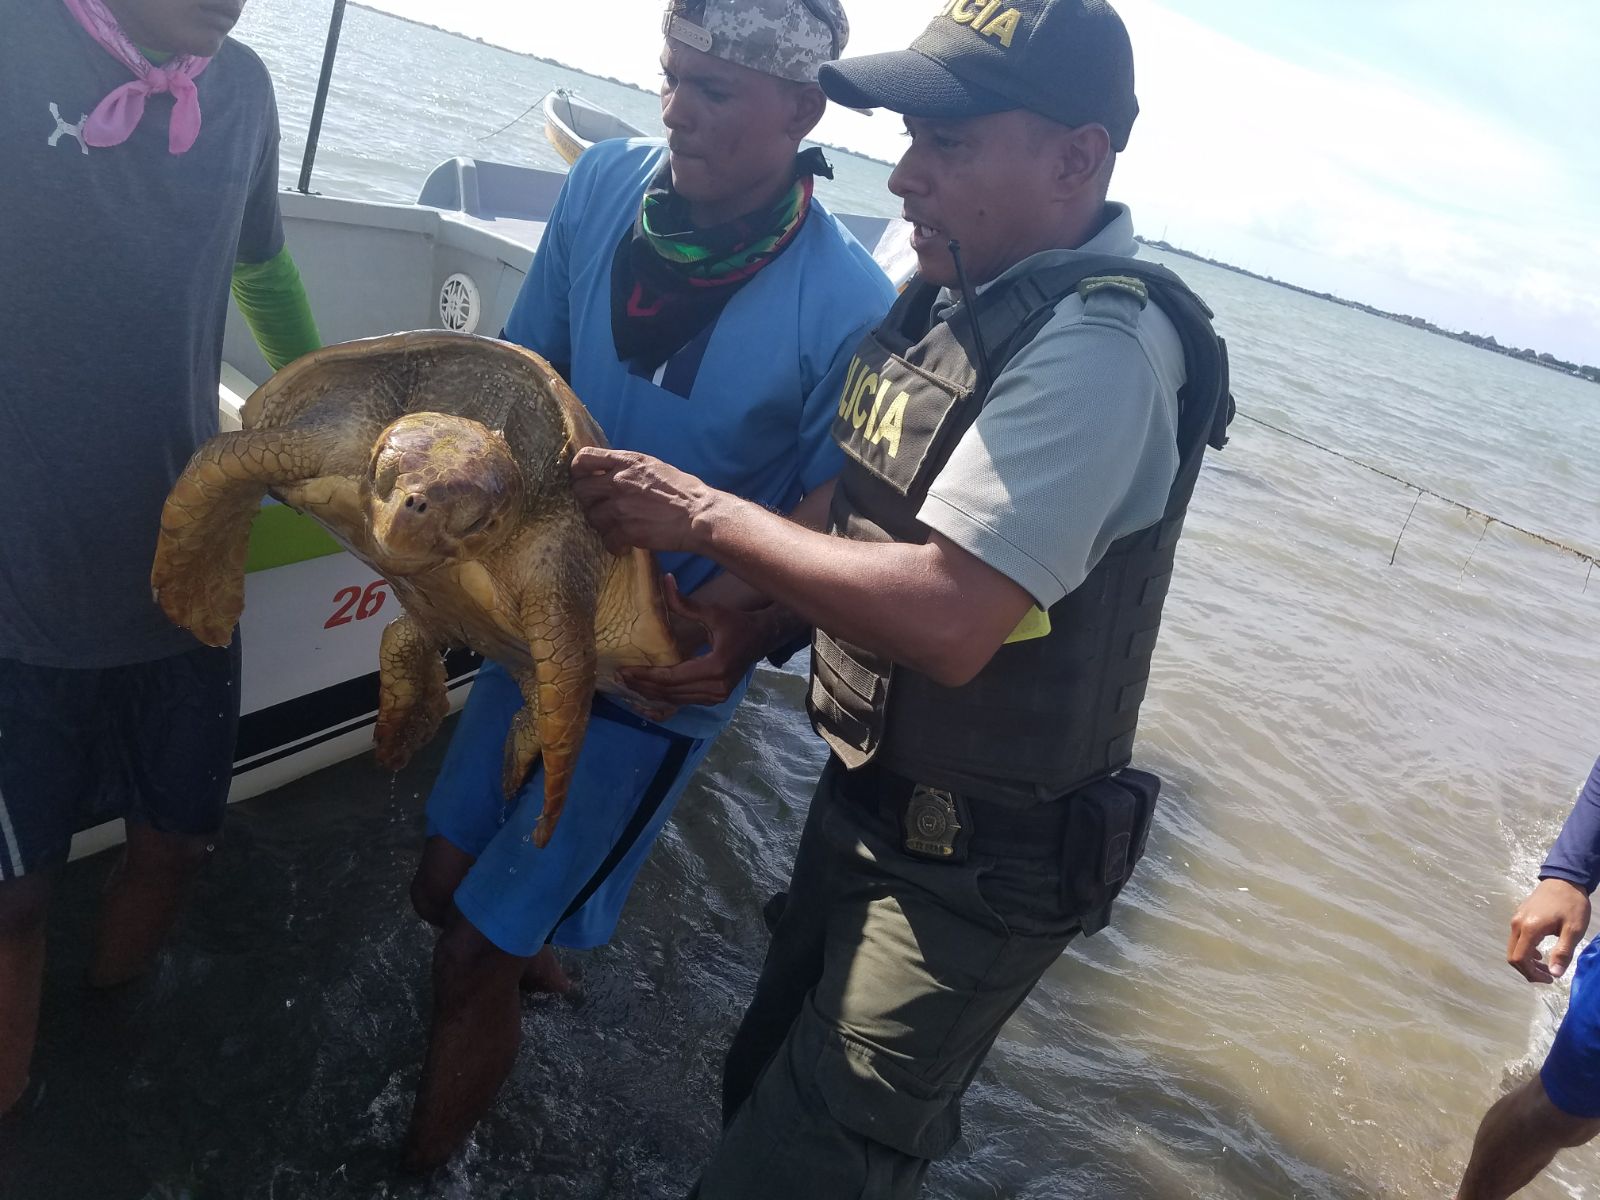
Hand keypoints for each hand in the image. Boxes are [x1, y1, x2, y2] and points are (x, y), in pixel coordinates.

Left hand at [570, 447, 714, 555]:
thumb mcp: (654, 467)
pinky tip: (624, 545)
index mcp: (626, 461)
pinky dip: (614, 545)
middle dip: (587, 501)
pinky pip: (606, 540)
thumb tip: (610, 473)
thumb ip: (628, 468)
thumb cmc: (683, 491)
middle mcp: (619, 481)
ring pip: (591, 517)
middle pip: (580, 490)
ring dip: (601, 524)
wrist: (699, 515)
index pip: (583, 458)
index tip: (584, 480)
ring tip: (615, 528)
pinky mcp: (626, 531)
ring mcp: (620, 507)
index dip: (578, 471)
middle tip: (600, 508)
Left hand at [619, 577, 774, 710]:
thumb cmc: (738, 623)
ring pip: (676, 700)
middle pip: (671, 692)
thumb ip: (685, 603)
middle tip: (620, 676)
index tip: (625, 669)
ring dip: (651, 693)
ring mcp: (716, 696)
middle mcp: (715, 688)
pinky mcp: (715, 698)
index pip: (672, 677)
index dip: (646, 675)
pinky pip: (684, 700)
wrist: (763, 638)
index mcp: (715, 668)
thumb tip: (664, 580)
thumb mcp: (712, 612)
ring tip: (629, 682)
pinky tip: (648, 690)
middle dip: (643, 685)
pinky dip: (664, 696)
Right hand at [1507, 878, 1591, 982]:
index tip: (1550, 979)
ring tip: (1546, 965)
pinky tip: (1540, 951)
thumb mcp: (1574, 930)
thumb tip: (1555, 974)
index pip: (1519, 959)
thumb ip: (1563, 952)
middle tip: (1549, 976)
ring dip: (1527, 961)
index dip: (1532, 974)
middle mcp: (1517, 924)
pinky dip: (1525, 950)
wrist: (1564, 878)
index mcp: (1529, 929)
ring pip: (1513, 948)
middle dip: (1528, 970)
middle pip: (1512, 956)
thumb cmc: (1571, 904)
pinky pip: (1516, 939)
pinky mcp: (1518, 916)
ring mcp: (1516, 919)